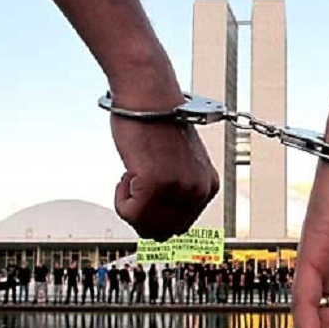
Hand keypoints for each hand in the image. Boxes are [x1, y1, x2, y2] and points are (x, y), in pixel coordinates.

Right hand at [110, 107, 218, 241]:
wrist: (149, 96)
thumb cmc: (157, 122)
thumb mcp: (182, 163)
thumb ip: (179, 190)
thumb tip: (162, 221)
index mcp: (208, 186)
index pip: (180, 225)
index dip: (156, 213)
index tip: (146, 190)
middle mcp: (198, 190)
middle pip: (164, 231)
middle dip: (143, 215)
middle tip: (134, 187)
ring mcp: (179, 188)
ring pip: (145, 226)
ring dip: (130, 206)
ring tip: (132, 176)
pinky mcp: (156, 184)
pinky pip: (129, 213)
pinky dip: (120, 199)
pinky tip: (128, 172)